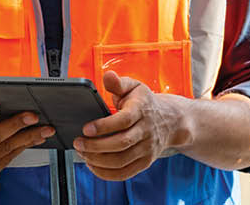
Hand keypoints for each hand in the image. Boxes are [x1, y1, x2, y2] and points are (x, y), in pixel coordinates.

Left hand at [72, 71, 189, 180]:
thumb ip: (118, 83)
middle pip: (121, 143)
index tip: (85, 128)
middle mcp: (146, 131)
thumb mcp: (134, 87)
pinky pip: (125, 173)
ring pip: (121, 161)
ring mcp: (147, 149)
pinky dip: (107, 173)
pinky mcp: (145, 162)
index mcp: (141, 110)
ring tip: (82, 154)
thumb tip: (108, 76)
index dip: (103, 126)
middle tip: (78, 143)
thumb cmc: (145, 102)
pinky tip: (93, 165)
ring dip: (98, 161)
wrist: (171, 121)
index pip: (123, 121)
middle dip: (96, 146)